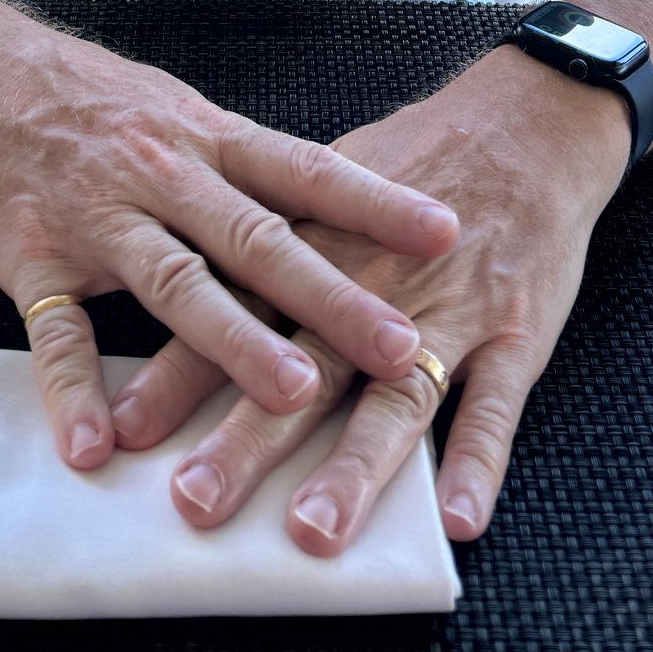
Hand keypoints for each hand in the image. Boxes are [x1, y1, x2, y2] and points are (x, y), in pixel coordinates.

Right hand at [0, 0, 460, 470]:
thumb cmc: (87, 94)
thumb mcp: (177, 108)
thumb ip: (240, 164)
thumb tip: (322, 206)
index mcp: (208, 136)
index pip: (308, 168)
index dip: (378, 201)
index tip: (446, 232)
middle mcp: (164, 171)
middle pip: (259, 237)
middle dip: (333, 296)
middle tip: (401, 346)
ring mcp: (97, 215)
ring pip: (176, 282)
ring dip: (235, 343)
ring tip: (291, 395)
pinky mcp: (31, 256)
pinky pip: (53, 332)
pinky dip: (72, 391)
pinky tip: (95, 447)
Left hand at [103, 45, 630, 555]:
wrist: (525, 121)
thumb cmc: (422, 154)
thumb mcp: (331, 179)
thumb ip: (268, 238)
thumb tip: (188, 278)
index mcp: (320, 245)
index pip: (238, 312)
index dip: (183, 369)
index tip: (127, 428)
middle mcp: (374, 283)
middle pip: (305, 367)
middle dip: (249, 438)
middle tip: (195, 501)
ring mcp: (448, 310)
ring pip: (395, 397)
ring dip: (354, 467)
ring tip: (314, 530)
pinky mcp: (515, 330)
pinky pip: (498, 404)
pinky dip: (481, 460)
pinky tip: (459, 519)